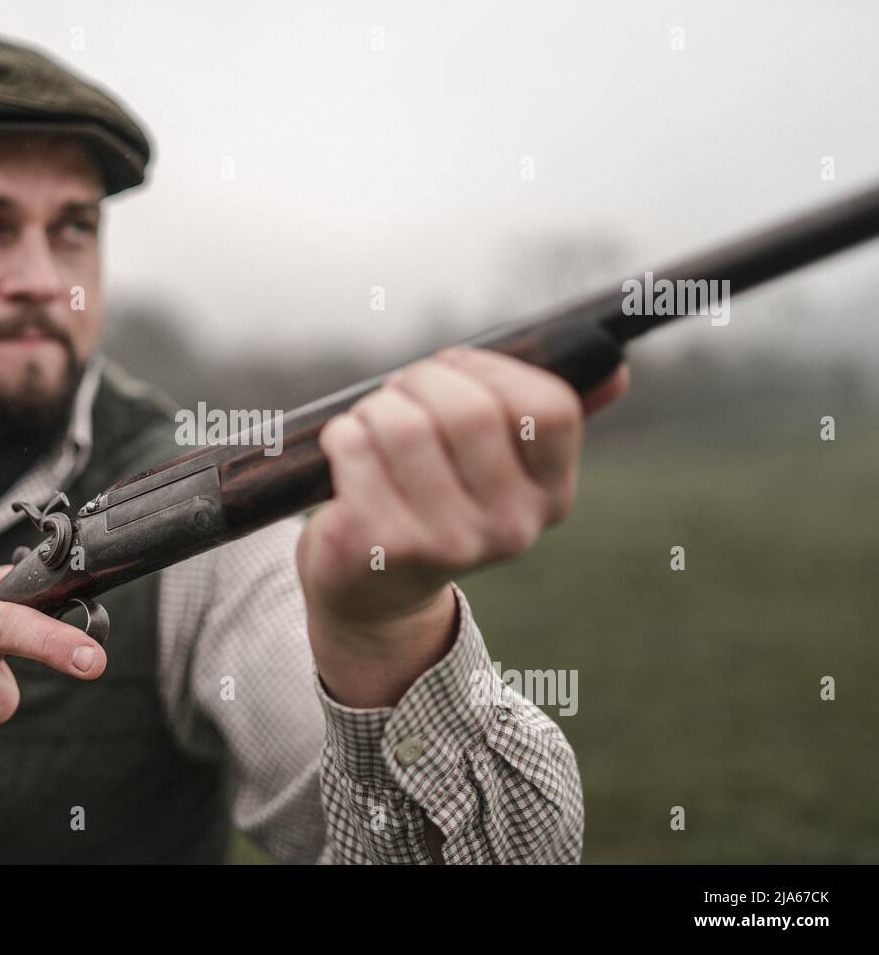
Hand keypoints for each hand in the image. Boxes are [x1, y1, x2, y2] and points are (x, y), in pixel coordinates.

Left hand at [297, 346, 628, 705]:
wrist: (375, 590)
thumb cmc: (435, 500)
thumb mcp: (497, 467)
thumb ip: (547, 418)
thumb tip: (615, 368)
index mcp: (551, 497)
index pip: (549, 407)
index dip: (489, 368)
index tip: (454, 367)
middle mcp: (510, 528)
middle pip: (468, 409)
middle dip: (420, 381)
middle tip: (400, 393)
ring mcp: (447, 543)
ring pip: (404, 423)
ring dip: (375, 408)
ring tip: (371, 425)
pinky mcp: (383, 546)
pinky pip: (356, 448)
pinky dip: (342, 435)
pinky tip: (346, 452)